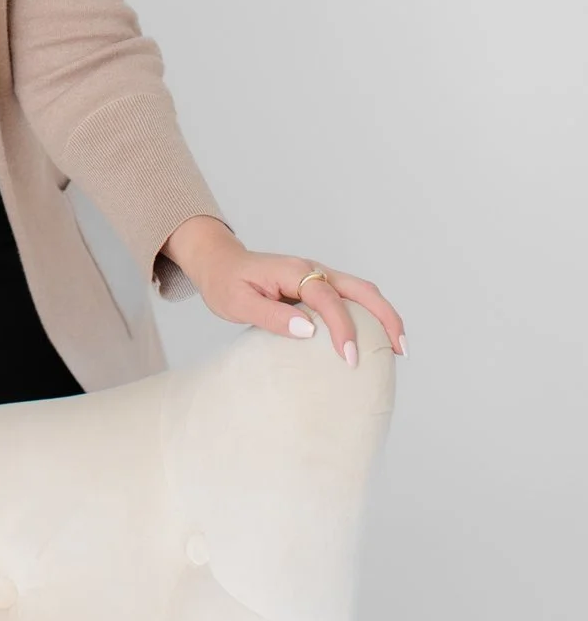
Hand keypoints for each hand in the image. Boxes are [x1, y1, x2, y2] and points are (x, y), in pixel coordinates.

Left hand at [160, 216, 406, 365]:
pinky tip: (375, 339)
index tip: (351, 358)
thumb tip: (309, 331)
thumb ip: (272, 316)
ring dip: (384, 316)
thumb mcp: (238, 303)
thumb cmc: (226, 283)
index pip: (328, 299)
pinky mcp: (320, 286)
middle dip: (385, 317)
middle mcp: (313, 270)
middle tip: (400, 351)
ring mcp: (319, 276)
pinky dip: (370, 316)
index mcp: (293, 272)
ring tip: (398, 348)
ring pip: (362, 292)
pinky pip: (352, 299)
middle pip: (361, 289)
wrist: (219, 262)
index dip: (343, 328)